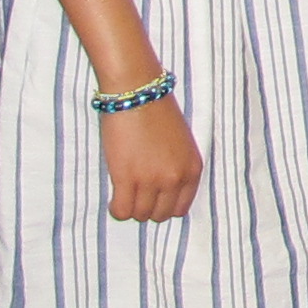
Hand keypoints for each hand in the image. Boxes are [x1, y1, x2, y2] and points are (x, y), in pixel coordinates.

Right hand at [99, 95, 203, 222]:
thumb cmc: (156, 110)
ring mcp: (151, 180)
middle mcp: (175, 178)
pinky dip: (117, 209)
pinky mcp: (127, 178)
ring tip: (124, 193)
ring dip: (131, 207)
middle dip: (147, 208)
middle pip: (160, 215)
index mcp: (192, 169)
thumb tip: (164, 192)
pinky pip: (122, 211)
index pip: (180, 208)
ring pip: (140, 215)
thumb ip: (177, 168)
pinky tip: (114, 198)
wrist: (136, 91)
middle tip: (136, 194)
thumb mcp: (181, 143)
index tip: (153, 199)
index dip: (164, 205)